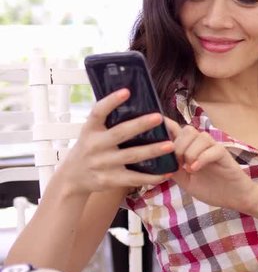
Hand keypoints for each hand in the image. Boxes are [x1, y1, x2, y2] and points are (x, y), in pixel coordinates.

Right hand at [56, 88, 173, 194]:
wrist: (72, 178)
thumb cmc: (90, 148)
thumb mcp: (91, 133)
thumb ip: (107, 121)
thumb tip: (132, 98)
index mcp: (90, 130)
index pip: (98, 112)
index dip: (111, 101)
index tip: (126, 91)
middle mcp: (95, 146)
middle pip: (120, 133)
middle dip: (140, 124)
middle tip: (159, 117)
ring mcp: (102, 164)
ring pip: (131, 156)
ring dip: (152, 150)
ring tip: (170, 145)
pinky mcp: (110, 180)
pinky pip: (134, 178)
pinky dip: (151, 177)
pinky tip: (166, 172)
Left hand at [164, 118, 256, 210]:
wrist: (233, 197)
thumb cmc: (210, 188)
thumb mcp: (185, 180)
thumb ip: (173, 168)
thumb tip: (156, 159)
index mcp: (191, 149)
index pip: (178, 130)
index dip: (167, 126)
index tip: (157, 129)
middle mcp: (202, 145)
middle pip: (188, 130)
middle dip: (178, 145)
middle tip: (178, 163)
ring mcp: (214, 149)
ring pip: (200, 136)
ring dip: (190, 152)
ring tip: (189, 169)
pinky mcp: (224, 155)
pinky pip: (213, 149)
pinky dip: (201, 158)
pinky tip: (195, 169)